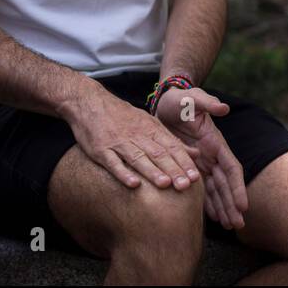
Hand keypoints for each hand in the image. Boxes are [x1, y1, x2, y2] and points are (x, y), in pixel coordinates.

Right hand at [64, 84, 200, 191]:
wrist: (91, 102)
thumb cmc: (123, 117)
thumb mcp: (150, 124)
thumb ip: (171, 140)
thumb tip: (195, 154)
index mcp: (151, 130)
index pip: (172, 147)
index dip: (184, 162)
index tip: (195, 177)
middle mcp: (138, 136)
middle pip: (158, 154)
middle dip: (173, 170)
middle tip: (186, 186)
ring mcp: (119, 142)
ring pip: (138, 158)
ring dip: (152, 171)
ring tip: (165, 185)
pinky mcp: (101, 149)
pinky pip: (113, 162)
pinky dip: (123, 173)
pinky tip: (133, 184)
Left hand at [156, 86, 248, 229]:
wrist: (166, 102)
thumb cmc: (180, 100)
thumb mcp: (192, 99)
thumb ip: (207, 103)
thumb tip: (223, 107)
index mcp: (215, 142)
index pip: (231, 169)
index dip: (237, 188)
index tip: (243, 206)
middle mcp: (212, 155)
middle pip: (226, 185)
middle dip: (233, 204)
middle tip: (238, 225)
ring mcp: (202, 163)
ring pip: (216, 190)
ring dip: (223, 207)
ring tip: (229, 226)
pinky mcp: (189, 166)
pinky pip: (201, 188)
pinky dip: (208, 203)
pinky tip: (212, 218)